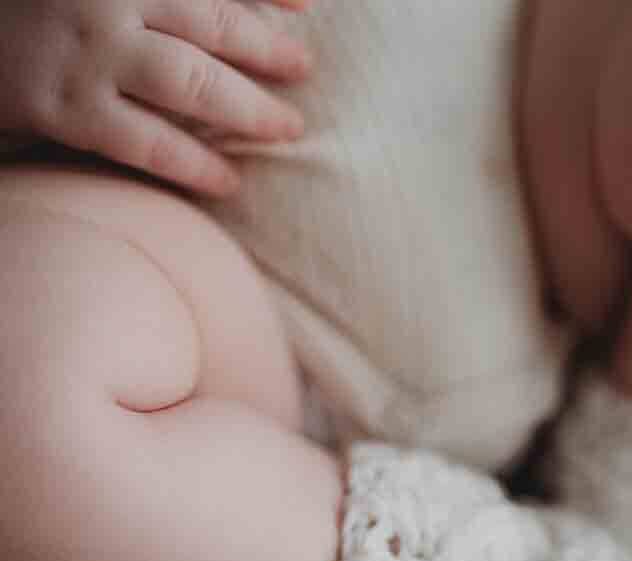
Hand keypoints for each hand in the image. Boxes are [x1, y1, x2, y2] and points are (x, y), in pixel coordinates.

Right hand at [0, 0, 312, 195]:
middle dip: (268, 49)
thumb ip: (158, 0)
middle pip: (212, 23)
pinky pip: (149, 143)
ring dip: (250, 109)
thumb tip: (231, 17)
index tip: (309, 3)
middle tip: (303, 68)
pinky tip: (230, 181)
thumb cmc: (31, 6)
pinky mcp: (64, 107)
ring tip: (288, 128)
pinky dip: (196, 164)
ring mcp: (85, 52)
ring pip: (191, 83)